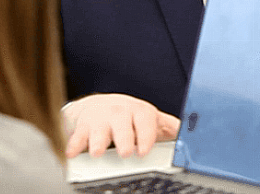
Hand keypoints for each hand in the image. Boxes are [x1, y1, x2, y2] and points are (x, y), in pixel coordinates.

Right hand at [63, 93, 179, 157]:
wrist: (97, 106)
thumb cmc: (127, 115)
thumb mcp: (147, 117)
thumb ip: (166, 125)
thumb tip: (188, 132)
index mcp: (138, 111)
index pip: (144, 119)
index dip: (145, 134)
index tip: (144, 149)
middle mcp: (119, 112)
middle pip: (121, 123)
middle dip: (123, 138)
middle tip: (126, 152)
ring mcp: (99, 119)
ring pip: (98, 129)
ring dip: (97, 141)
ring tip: (97, 152)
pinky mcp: (81, 126)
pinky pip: (76, 135)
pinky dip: (73, 145)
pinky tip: (72, 153)